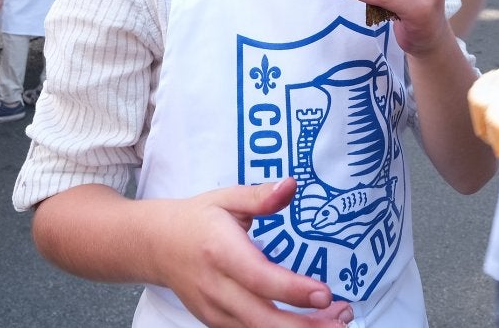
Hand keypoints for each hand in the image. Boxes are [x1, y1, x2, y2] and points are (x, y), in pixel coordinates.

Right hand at [156, 179, 352, 326]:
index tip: (326, 294)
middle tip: (344, 317)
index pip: (259, 278)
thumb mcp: (225, 198)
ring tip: (337, 324)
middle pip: (263, 319)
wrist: (155, 245)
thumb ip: (260, 195)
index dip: (293, 290)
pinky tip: (310, 326)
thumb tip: (292, 185)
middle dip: (306, 326)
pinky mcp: (217, 323)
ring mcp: (215, 311)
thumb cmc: (196, 219)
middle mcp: (217, 288)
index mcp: (220, 252)